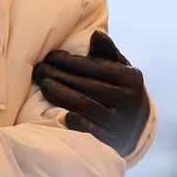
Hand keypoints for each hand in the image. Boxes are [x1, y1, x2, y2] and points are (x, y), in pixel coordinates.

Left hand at [32, 31, 148, 158]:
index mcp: (131, 79)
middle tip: (39, 70)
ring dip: (61, 96)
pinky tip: (62, 114)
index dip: (70, 61)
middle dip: (60, 76)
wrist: (137, 122)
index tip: (50, 56)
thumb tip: (96, 35)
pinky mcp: (114, 141)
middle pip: (88, 86)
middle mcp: (129, 101)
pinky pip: (94, 132)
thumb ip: (107, 52)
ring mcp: (122, 123)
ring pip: (87, 107)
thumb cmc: (120, 87)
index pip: (96, 67)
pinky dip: (79, 123)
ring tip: (43, 85)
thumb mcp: (119, 67)